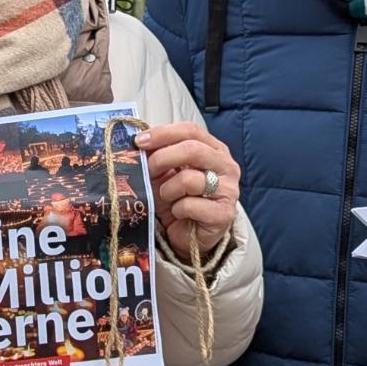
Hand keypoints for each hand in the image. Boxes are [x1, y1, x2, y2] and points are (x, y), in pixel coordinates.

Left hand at [137, 122, 239, 251]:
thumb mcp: (165, 173)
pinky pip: (189, 205)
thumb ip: (157, 155)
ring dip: (167, 190)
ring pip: (188, 179)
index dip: (163, 133)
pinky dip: (176, 210)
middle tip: (147, 169)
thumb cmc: (178, 199)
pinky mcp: (224, 214)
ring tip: (167, 198)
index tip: (139, 141)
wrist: (190, 235)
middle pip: (192, 150)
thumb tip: (138, 141)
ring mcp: (229, 190)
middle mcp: (226, 166)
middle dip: (162, 158)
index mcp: (214, 149)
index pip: (191, 130)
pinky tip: (179, 214)